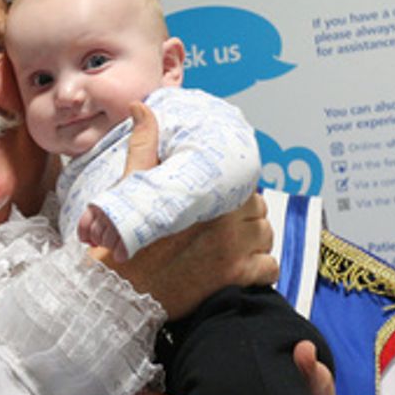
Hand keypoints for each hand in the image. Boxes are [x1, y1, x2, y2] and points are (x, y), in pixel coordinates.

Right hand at [88, 105, 276, 318]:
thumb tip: (141, 108)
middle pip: (258, 210)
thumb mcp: (133, 185)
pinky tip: (244, 270)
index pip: (242, 185)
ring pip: (266, 237)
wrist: (123, 286)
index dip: (233, 195)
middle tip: (224, 228)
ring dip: (255, 242)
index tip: (221, 205)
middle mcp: (227, 219)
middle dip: (246, 218)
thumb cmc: (129, 238)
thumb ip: (144, 144)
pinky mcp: (239, 277)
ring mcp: (236, 249)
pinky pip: (270, 269)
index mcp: (207, 194)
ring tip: (232, 248)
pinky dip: (261, 270)